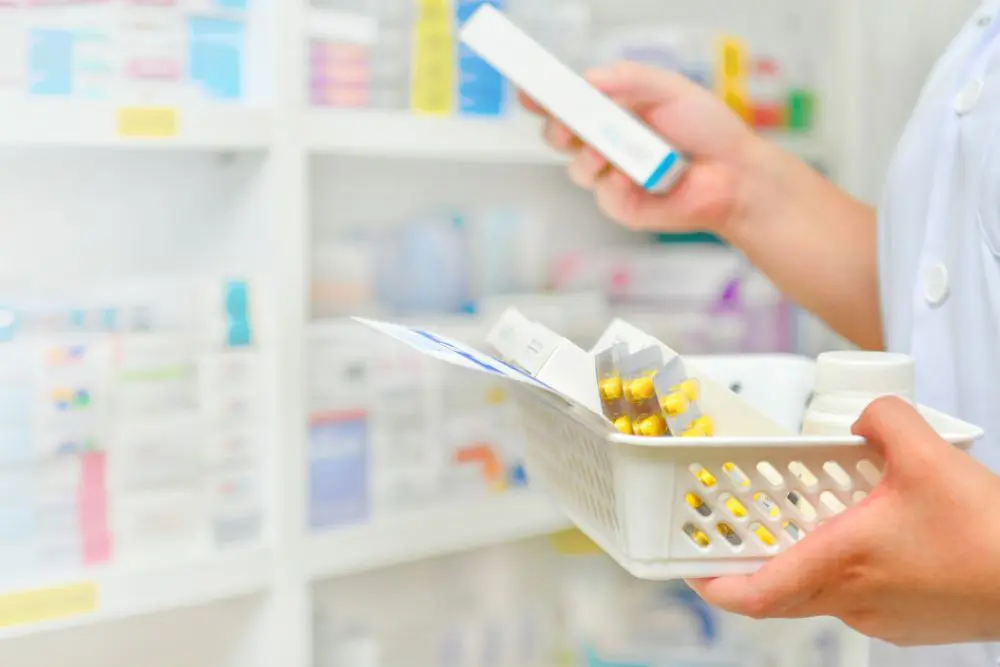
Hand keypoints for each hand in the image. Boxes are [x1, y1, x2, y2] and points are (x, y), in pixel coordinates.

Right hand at [520, 61, 761, 235]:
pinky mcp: (621, 205)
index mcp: (611, 112)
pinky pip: (604, 193)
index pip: (566, 104)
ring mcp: (610, 176)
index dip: (543, 98)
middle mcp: (605, 144)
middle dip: (556, 128)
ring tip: (613, 150)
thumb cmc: (706, 129)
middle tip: (567, 123)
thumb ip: (627, 79)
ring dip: (590, 155)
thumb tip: (587, 80)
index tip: (528, 91)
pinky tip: (635, 178)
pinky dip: (617, 182)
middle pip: (558, 136)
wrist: (735, 172)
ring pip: (577, 167)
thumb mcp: (668, 88)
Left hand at [687, 396, 999, 645]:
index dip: (714, 583)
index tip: (691, 568)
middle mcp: (852, 601)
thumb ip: (883, 419)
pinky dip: (850, 571)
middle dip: (757, 563)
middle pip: (781, 592)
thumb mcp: (927, 454)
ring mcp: (882, 619)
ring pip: (822, 593)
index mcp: (839, 563)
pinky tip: (875, 538)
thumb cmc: (989, 535)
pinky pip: (861, 599)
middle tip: (746, 533)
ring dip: (809, 561)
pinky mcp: (911, 624)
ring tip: (818, 522)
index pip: (755, 593)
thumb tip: (867, 416)